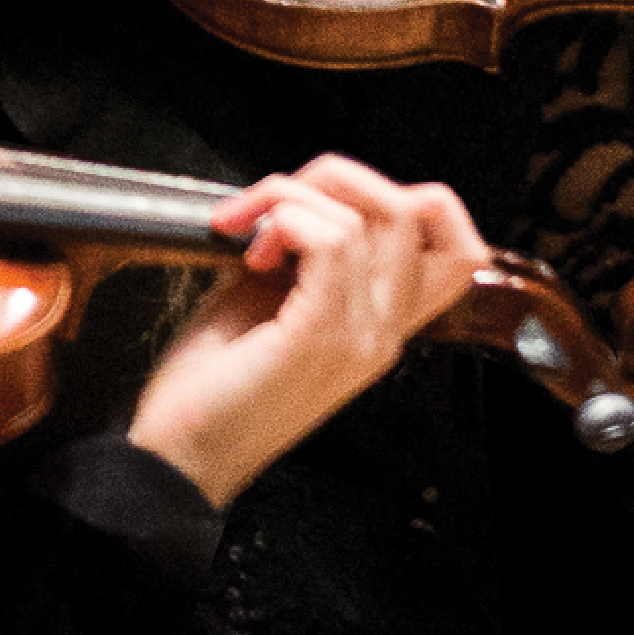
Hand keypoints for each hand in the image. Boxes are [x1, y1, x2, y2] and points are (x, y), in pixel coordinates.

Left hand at [122, 158, 497, 510]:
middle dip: (339, 179)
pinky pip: (333, 241)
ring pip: (377, 215)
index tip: (319, 204)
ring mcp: (361, 336)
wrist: (178, 455)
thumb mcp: (264, 298)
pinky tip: (254, 253)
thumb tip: (294, 197)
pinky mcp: (321, 337)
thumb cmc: (211, 387)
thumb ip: (299, 250)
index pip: (455, 243)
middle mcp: (384, 331)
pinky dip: (288, 221)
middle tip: (275, 206)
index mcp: (379, 324)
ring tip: (253, 238)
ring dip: (297, 199)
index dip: (392, 196)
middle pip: (426, 209)